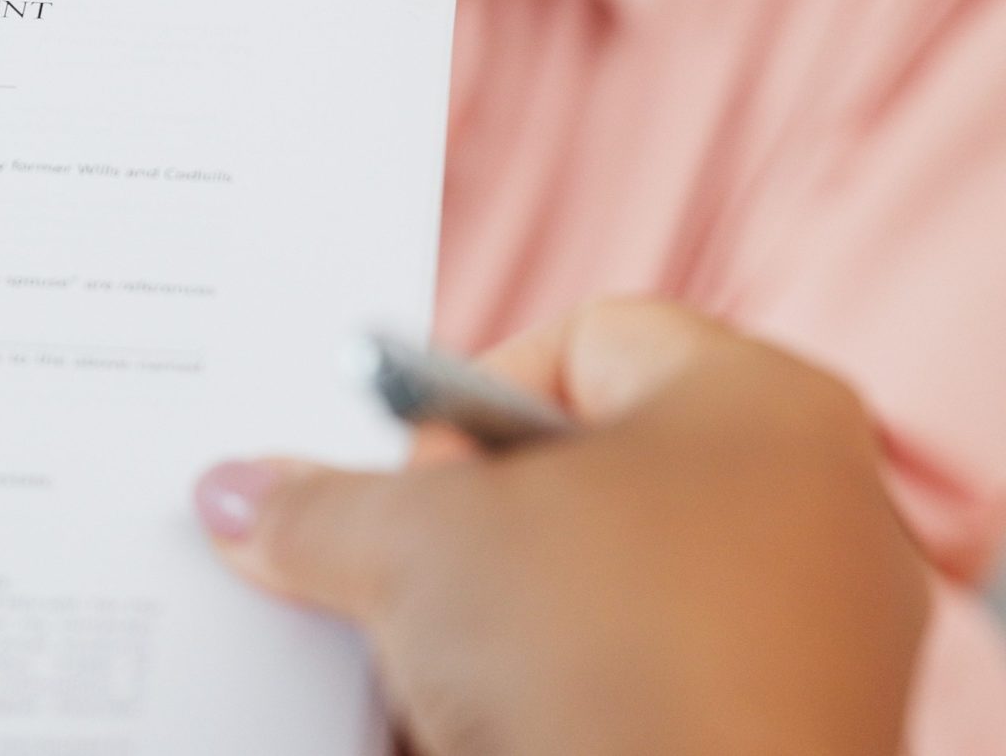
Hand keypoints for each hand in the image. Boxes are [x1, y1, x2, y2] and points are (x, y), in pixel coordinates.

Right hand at [193, 299, 928, 755]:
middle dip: (469, 529)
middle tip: (406, 574)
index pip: (580, 340)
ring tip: (434, 671)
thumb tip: (237, 497)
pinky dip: (555, 699)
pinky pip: (643, 684)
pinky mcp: (787, 740)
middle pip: (588, 475)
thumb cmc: (605, 658)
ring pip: (610, 594)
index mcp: (764, 406)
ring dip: (500, 625)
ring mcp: (816, 643)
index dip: (465, 400)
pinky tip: (480, 727)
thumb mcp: (414, 547)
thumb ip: (319, 507)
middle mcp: (819, 511)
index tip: (407, 480)